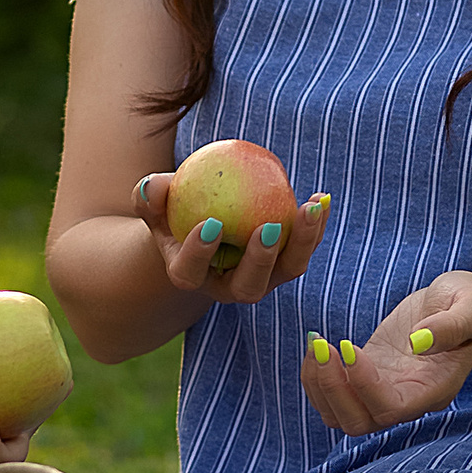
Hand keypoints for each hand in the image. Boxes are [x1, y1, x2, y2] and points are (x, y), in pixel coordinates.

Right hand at [133, 170, 330, 309]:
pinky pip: (304, 247)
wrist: (202, 224)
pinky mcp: (285, 264)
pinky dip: (315, 225)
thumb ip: (149, 196)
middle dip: (260, 260)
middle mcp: (228, 287)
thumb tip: (154, 185)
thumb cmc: (173, 209)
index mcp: (190, 275)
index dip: (199, 253)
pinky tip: (322, 198)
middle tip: (269, 227)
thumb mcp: (156, 201)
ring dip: (303, 242)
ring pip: (286, 270)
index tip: (210, 224)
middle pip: (248, 286)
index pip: (191, 271)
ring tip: (310, 207)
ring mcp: (262, 279)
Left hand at [300, 271, 471, 436]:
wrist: (461, 305)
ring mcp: (384, 392)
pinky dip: (316, 377)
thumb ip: (451, 326)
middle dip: (332, 389)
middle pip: (359, 423)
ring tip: (317, 344)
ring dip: (318, 386)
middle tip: (323, 346)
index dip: (363, 385)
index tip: (350, 346)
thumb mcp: (471, 306)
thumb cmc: (470, 304)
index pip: (391, 409)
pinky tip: (318, 344)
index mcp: (434, 390)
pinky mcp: (367, 377)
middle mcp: (408, 400)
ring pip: (339, 416)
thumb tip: (420, 342)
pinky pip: (332, 397)